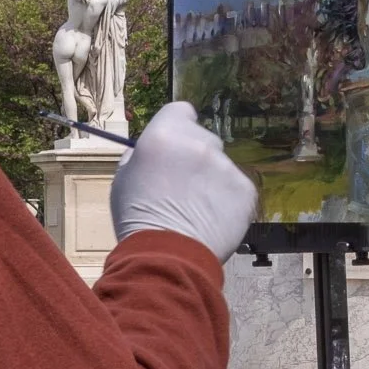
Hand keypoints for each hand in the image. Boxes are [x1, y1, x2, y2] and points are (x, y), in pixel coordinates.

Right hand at [110, 102, 255, 260]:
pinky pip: (237, 187)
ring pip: (221, 164)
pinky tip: (211, 218)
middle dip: (195, 155)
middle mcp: (200, 144)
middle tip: (182, 184)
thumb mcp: (123, 179)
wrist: (167, 257)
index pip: (181, 110)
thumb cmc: (137, 219)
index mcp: (164, 135)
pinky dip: (227, 199)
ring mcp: (226, 167)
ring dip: (211, 179)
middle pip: (203, 138)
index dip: (177, 126)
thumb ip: (140, 156)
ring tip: (196, 209)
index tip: (174, 143)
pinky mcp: (246, 190)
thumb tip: (149, 149)